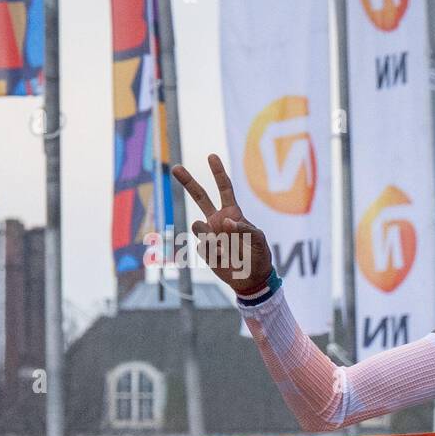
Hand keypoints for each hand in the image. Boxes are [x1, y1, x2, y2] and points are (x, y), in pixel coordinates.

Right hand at [171, 154, 272, 293]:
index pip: (224, 189)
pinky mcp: (205, 250)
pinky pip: (204, 247)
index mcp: (232, 213)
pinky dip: (216, 253)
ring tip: (225, 247)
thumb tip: (225, 220)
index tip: (211, 156)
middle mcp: (218, 220)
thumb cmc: (258, 256)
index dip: (218, 173)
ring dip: (209, 236)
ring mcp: (210, 234)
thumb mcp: (259, 240)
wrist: (252, 279)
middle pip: (200, 197)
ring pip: (198, 227)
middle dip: (188, 182)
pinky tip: (225, 259)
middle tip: (175, 167)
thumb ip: (245, 228)